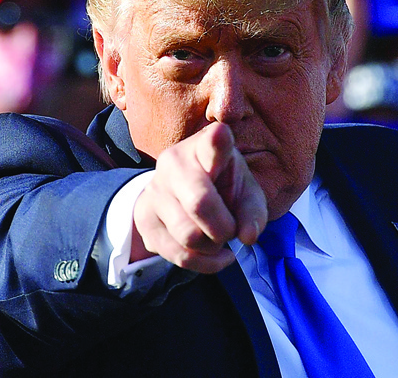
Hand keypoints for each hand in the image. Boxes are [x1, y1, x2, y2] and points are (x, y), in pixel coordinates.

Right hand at [131, 123, 267, 273]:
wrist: (180, 195)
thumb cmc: (222, 188)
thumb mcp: (246, 193)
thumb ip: (253, 212)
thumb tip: (247, 236)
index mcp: (205, 147)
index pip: (211, 143)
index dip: (217, 141)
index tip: (221, 133)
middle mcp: (174, 162)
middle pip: (200, 204)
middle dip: (224, 228)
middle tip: (230, 230)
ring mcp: (154, 189)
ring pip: (189, 235)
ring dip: (212, 247)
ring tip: (217, 239)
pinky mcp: (144, 218)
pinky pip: (178, 255)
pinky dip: (203, 262)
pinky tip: (213, 254)